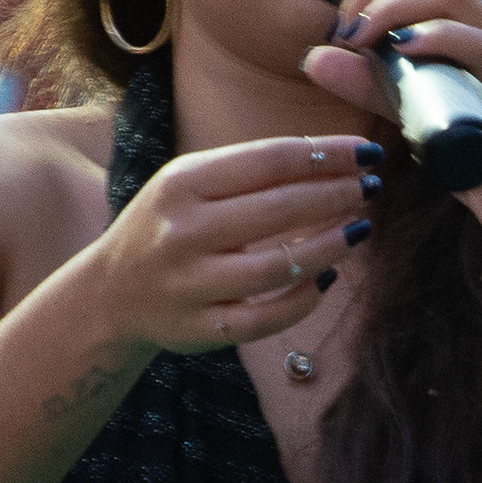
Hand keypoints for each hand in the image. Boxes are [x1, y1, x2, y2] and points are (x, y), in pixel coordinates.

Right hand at [82, 134, 382, 354]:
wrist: (110, 293)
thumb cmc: (167, 226)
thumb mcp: (189, 184)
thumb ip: (249, 171)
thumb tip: (333, 159)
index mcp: (182, 183)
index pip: (269, 160)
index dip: (327, 154)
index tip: (367, 152)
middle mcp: (182, 232)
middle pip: (279, 209)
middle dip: (336, 196)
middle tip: (371, 188)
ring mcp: (190, 285)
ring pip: (279, 267)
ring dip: (330, 247)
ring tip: (359, 230)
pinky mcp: (200, 330)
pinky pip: (267, 319)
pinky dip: (305, 299)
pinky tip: (327, 278)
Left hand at [298, 0, 481, 280]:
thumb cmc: (478, 162)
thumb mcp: (410, 112)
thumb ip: (367, 84)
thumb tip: (313, 56)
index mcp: (473, 25)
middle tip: (343, 26)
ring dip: (395, 3)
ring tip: (360, 35)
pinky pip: (480, 44)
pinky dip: (436, 36)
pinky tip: (401, 48)